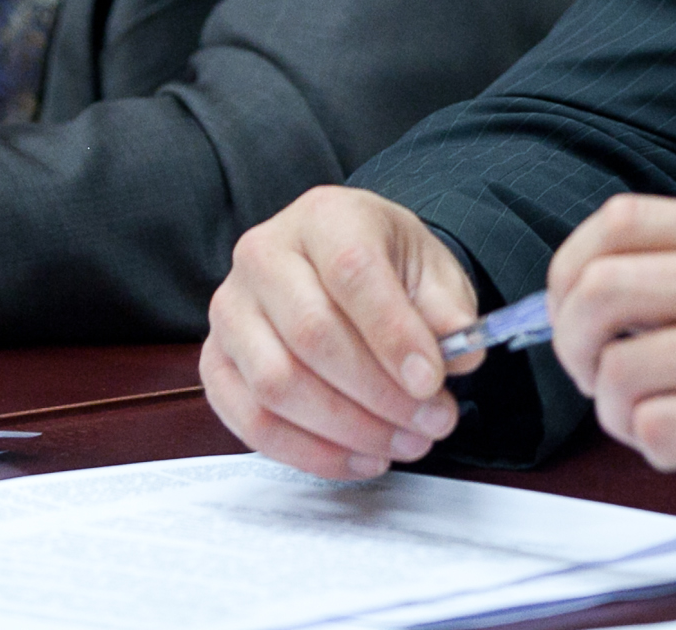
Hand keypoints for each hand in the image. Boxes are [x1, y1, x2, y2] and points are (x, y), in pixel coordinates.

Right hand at [202, 185, 482, 478]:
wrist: (342, 266)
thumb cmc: (385, 267)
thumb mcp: (431, 271)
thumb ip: (448, 309)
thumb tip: (459, 354)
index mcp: (324, 217)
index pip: (351, 272)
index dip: (393, 334)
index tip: (433, 381)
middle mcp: (263, 254)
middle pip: (312, 334)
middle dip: (379, 393)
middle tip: (433, 422)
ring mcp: (230, 309)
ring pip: (277, 384)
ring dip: (348, 429)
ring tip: (404, 443)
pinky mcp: (216, 362)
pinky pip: (251, 420)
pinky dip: (310, 452)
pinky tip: (360, 458)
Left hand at [546, 195, 675, 525]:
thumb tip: (617, 288)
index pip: (619, 220)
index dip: (570, 265)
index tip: (569, 305)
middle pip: (597, 290)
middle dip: (573, 342)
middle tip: (596, 371)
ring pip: (618, 372)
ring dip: (616, 408)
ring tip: (653, 417)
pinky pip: (656, 431)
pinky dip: (654, 447)